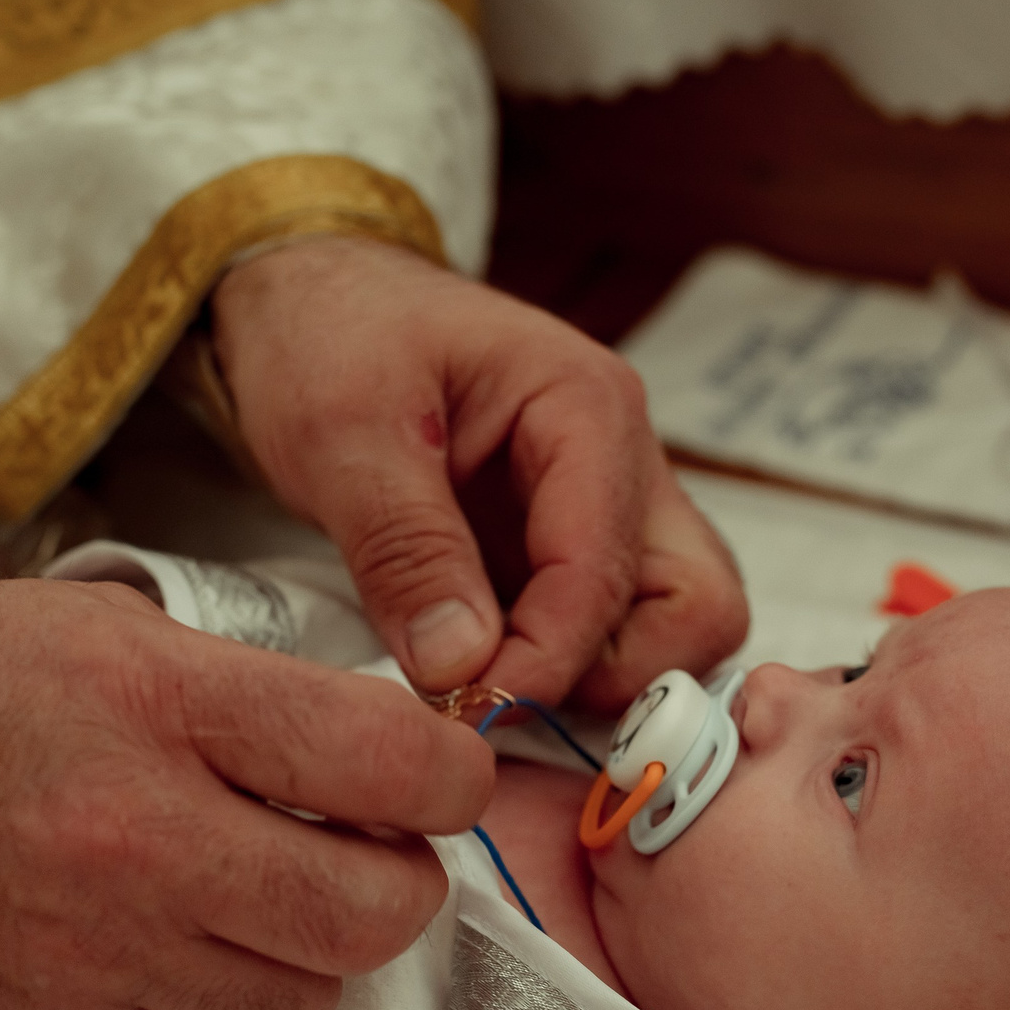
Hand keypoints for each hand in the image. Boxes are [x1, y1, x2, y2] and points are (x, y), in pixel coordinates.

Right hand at [0, 579, 492, 1009]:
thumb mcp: (95, 629)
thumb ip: (245, 688)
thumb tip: (373, 747)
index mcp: (159, 708)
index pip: (390, 766)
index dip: (449, 775)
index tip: (435, 774)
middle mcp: (144, 843)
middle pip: (376, 913)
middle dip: (400, 881)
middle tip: (365, 845)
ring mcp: (106, 957)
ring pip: (307, 997)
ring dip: (310, 949)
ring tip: (255, 891)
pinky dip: (219, 1000)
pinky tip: (172, 940)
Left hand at [213, 236, 747, 712]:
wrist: (311, 304)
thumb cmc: (330, 336)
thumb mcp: (340, 431)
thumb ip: (404, 549)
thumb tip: (463, 667)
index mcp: (588, 408)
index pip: (608, 570)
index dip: (547, 659)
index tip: (468, 705)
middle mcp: (626, 464)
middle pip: (697, 608)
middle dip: (614, 678)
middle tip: (500, 699)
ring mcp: (611, 513)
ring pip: (674, 631)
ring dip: (596, 682)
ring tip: (486, 689)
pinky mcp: (573, 553)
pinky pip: (611, 635)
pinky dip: (561, 672)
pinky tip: (480, 674)